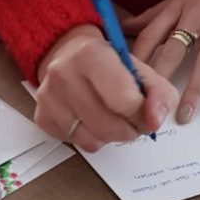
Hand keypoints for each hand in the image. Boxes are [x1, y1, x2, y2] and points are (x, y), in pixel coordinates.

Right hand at [35, 24, 177, 151]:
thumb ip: (157, 93)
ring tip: (110, 118)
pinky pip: (77, 144)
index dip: (143, 114)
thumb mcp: (139, 68)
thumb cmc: (107, 63)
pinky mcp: (42, 118)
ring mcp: (48, 98)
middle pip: (109, 127)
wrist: (67, 55)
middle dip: (128, 130)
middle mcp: (63, 74)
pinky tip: (90, 120)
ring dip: (109, 136)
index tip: (146, 113)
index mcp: (91, 54)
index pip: (125, 101)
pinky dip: (90, 137)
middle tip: (131, 120)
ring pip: (93, 141)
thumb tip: (154, 121)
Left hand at [123, 0, 199, 123]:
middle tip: (149, 108)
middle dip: (159, 81)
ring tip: (184, 115)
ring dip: (194, 89)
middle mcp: (197, 14)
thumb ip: (155, 14)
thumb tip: (123, 28)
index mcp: (177, 6)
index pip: (148, 36)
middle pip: (172, 51)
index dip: (135, 62)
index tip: (123, 85)